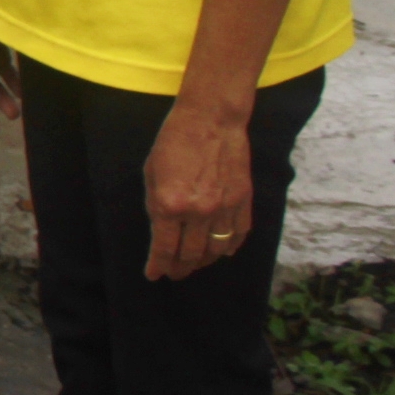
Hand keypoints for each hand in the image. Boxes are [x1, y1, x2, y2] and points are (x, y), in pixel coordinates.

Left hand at [144, 96, 256, 279]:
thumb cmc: (174, 142)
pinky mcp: (244, 201)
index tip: (154, 275)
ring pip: (215, 250)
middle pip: (190, 255)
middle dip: (180, 268)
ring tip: (194, 265)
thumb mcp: (151, 174)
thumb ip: (156, 205)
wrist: (211, 120)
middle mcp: (199, 212)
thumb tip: (161, 232)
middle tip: (174, 273)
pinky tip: (221, 252)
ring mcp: (224, 209)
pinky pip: (238, 235)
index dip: (158, 266)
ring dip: (203, 262)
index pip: (164, 248)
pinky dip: (229, 248)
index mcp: (170, 205)